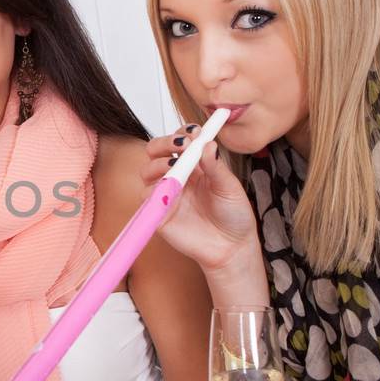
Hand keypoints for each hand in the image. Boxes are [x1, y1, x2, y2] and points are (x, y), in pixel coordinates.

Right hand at [140, 125, 260, 276]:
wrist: (231, 248)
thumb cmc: (233, 216)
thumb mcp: (230, 187)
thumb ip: (216, 166)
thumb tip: (208, 144)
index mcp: (194, 166)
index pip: (179, 141)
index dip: (183, 133)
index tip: (195, 132)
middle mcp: (177, 177)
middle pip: (156, 151)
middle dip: (164, 142)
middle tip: (181, 144)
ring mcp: (165, 194)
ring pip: (147, 170)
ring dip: (159, 163)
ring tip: (176, 167)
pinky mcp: (158, 213)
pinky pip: (146, 197)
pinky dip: (154, 189)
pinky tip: (171, 190)